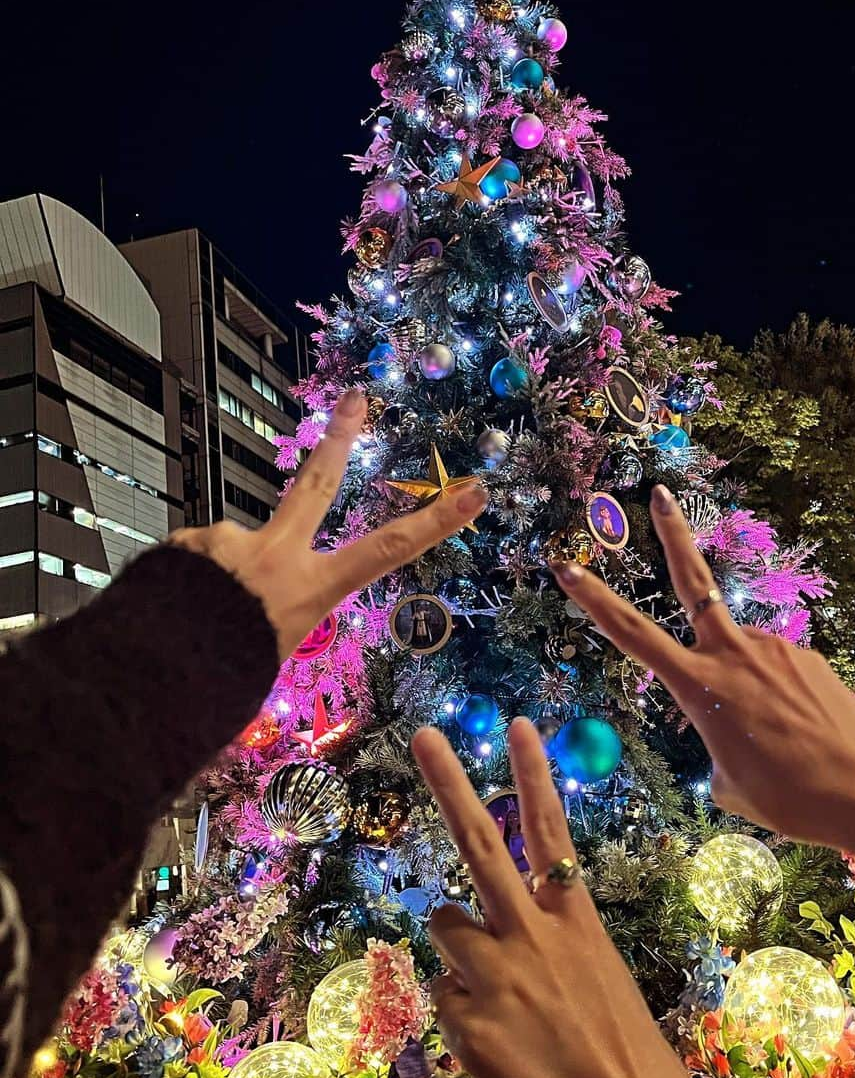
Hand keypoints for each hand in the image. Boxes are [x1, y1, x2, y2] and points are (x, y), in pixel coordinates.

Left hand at [172, 390, 486, 659]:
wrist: (159, 669)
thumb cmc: (220, 679)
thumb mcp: (271, 658)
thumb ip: (273, 619)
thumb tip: (251, 602)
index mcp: (310, 591)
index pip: (387, 554)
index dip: (435, 524)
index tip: (473, 494)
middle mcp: (279, 557)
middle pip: (317, 485)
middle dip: (339, 439)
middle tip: (354, 398)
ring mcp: (234, 543)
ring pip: (235, 550)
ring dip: (223, 576)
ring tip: (196, 617)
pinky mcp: (192, 543)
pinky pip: (193, 562)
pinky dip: (188, 583)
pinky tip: (173, 609)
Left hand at [411, 718, 691, 1077]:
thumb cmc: (631, 1061)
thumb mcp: (602, 983)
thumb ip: (551, 947)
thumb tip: (497, 938)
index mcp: (577, 920)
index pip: (550, 831)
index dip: (532, 774)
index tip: (517, 724)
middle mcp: (529, 933)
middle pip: (478, 842)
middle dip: (449, 781)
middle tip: (426, 735)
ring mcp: (492, 973)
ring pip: (446, 925)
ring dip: (460, 946)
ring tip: (498, 993)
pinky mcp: (463, 1020)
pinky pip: (445, 996)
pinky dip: (463, 1011)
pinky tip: (499, 1046)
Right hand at [553, 485, 854, 866]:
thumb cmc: (788, 798)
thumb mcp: (728, 783)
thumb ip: (715, 744)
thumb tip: (732, 726)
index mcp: (700, 688)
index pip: (632, 635)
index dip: (594, 600)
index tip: (568, 566)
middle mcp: (732, 654)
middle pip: (692, 581)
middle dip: (673, 534)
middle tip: (660, 495)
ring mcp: (773, 649)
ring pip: (740, 653)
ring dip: (743, 681)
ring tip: (776, 737)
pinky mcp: (806, 656)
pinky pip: (777, 671)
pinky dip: (777, 696)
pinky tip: (801, 731)